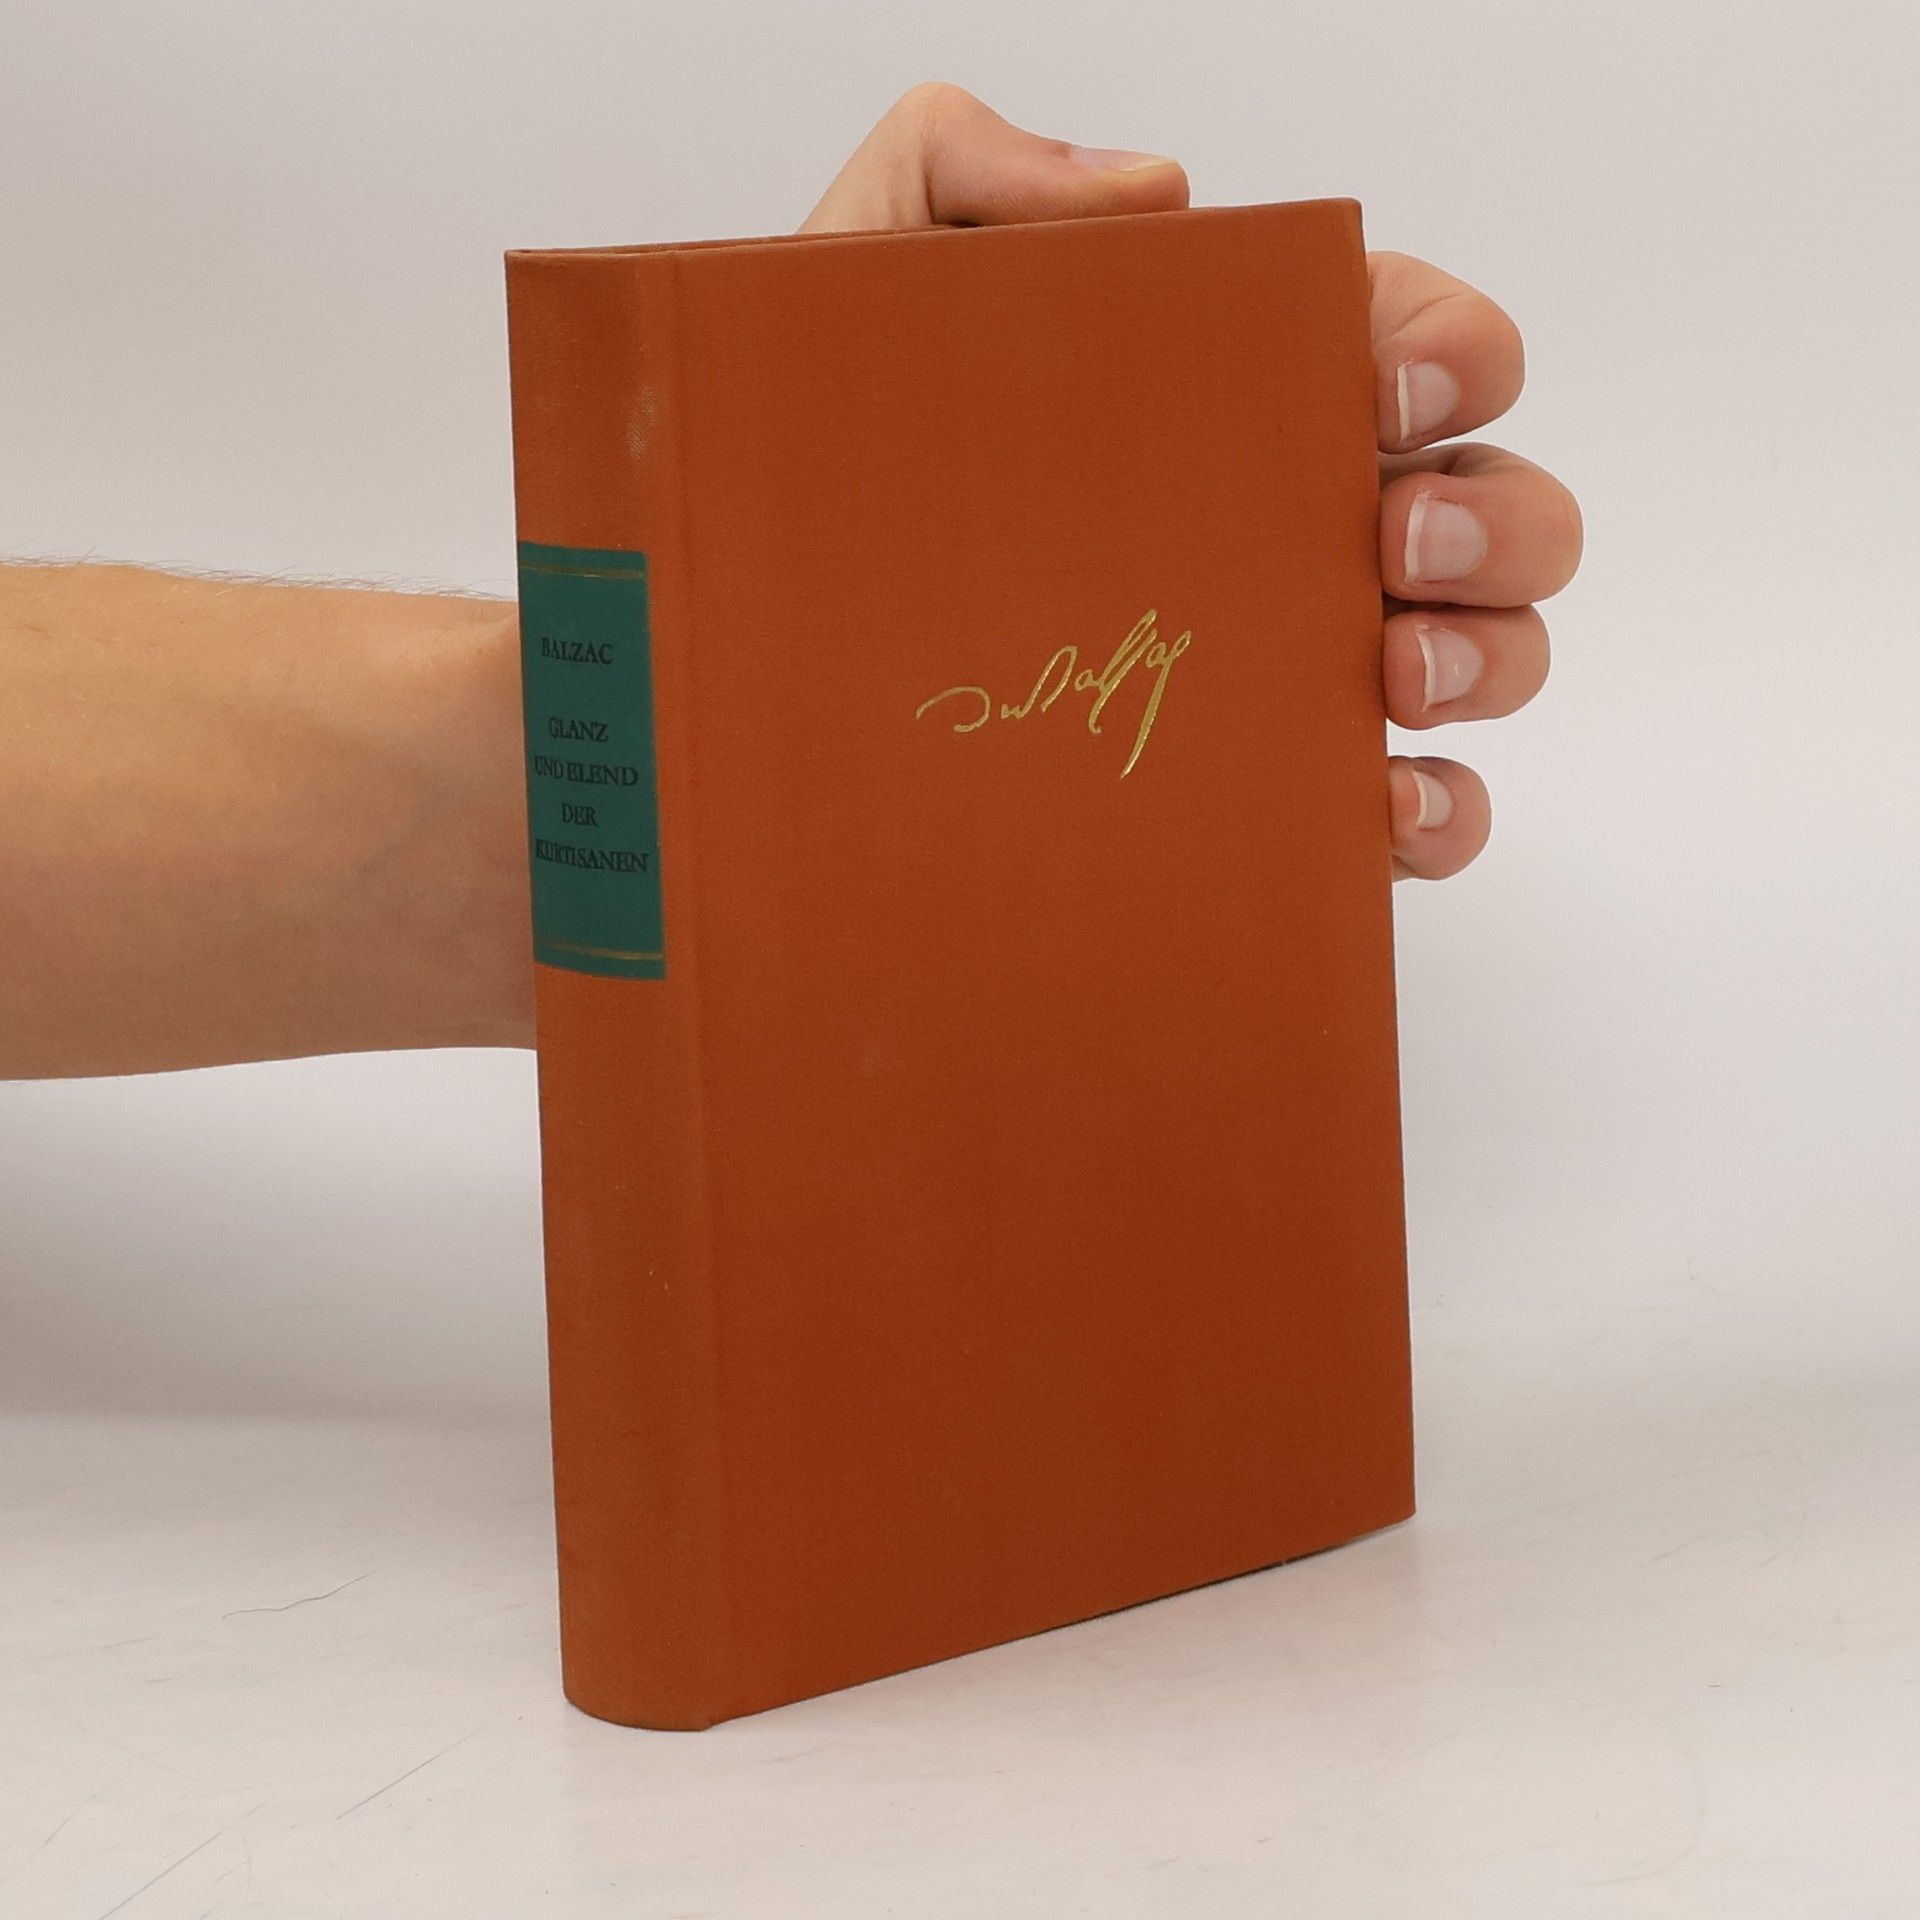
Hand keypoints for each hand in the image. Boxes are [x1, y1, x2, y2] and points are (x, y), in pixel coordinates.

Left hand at [801, 84, 1580, 881]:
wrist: (743, 685)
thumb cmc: (812, 486)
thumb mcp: (851, 293)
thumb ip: (962, 169)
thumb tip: (1155, 192)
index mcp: (1238, 398)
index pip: (1417, 342)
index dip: (1452, 350)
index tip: (1381, 390)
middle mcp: (1294, 531)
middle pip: (1496, 505)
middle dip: (1493, 520)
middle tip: (1391, 545)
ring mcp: (1295, 671)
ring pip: (1491, 653)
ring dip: (1488, 656)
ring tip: (1389, 676)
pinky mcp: (1274, 799)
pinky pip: (1420, 814)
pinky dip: (1440, 813)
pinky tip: (1382, 802)